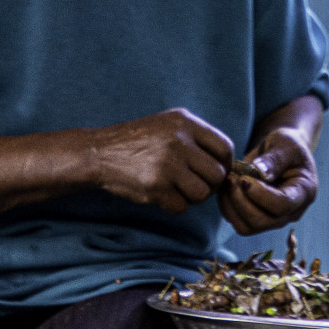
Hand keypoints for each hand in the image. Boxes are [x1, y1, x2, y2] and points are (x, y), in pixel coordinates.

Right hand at [89, 108, 233, 213]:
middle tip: (195, 184)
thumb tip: (228, 162)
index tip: (216, 171)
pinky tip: (162, 194)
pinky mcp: (155, 186)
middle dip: (209, 184)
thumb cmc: (139, 141)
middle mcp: (179, 141)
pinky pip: (181, 206)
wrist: (100, 152)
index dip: (225, 164)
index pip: (225, 148)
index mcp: (185, 122)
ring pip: (202, 193)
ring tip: (178, 189)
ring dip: (193, 197)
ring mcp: (167, 164)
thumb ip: (197, 137)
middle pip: (217, 174)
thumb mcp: (169, 124)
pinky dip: (174, 205)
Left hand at [219, 127, 316, 235]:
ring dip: (232, 205)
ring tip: (228, 181)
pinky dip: (227, 206)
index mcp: (304, 192)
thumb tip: (259, 172)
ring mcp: (274, 219)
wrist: (281, 152)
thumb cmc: (287, 145)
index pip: (283, 205)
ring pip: (247, 227)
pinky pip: (237, 222)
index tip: (244, 178)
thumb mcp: (286, 144)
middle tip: (231, 178)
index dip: (261, 195)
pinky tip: (226, 187)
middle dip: (242, 202)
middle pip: (263, 221)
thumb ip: (275, 158)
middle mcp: (291, 212)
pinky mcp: (257, 219)